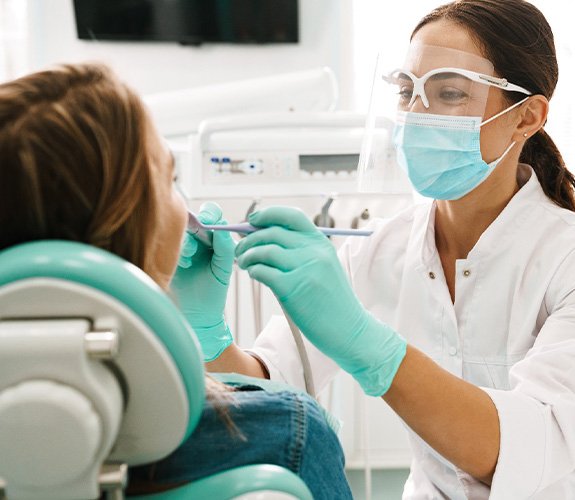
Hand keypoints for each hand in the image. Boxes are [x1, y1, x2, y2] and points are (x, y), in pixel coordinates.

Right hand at [171, 202, 234, 360]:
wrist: (197, 314)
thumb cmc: (213, 292)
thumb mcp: (223, 269)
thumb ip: (225, 248)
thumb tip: (221, 227)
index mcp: (215, 239)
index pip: (213, 214)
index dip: (211, 213)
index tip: (210, 221)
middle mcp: (198, 239)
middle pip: (195, 217)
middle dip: (197, 222)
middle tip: (200, 229)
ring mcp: (183, 246)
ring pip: (181, 231)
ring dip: (188, 240)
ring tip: (190, 257)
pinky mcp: (169, 256)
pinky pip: (170, 244)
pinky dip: (178, 250)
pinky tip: (184, 263)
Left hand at [235, 206, 405, 395]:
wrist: (349, 329)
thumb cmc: (331, 301)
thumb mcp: (323, 267)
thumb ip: (300, 252)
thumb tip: (263, 238)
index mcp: (320, 243)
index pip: (291, 215)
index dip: (268, 214)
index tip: (253, 219)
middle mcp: (313, 251)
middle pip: (272, 232)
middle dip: (249, 238)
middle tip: (241, 249)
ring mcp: (304, 269)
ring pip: (264, 251)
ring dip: (248, 255)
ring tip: (245, 264)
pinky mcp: (293, 288)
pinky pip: (263, 271)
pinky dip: (254, 271)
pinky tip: (254, 275)